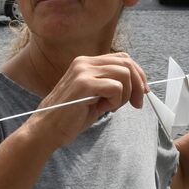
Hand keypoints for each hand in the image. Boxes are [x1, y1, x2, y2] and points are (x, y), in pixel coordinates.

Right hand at [29, 53, 148, 147]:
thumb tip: (139, 85)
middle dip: (138, 85)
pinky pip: (116, 87)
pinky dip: (115, 101)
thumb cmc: (71, 116)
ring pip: (124, 74)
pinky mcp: (84, 84)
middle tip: (137, 104)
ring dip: (124, 95)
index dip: (138, 74)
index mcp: (87, 62)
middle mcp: (84, 62)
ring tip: (109, 107)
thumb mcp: (96, 96)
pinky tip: (102, 109)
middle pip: (127, 63)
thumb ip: (111, 85)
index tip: (142, 92)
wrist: (46, 130)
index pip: (122, 58)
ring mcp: (83, 71)